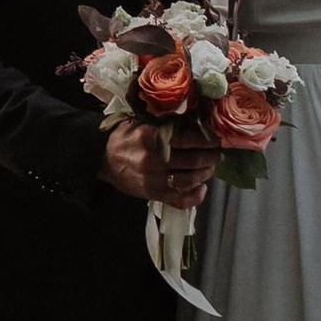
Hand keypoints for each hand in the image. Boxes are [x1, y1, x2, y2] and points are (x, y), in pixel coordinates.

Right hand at [100, 121, 215, 206]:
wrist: (102, 160)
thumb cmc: (125, 138)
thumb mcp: (141, 123)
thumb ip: (163, 122)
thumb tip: (194, 120)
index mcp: (152, 137)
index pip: (188, 138)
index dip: (206, 140)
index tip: (215, 139)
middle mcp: (154, 159)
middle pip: (193, 159)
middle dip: (211, 157)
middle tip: (217, 154)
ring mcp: (154, 178)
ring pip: (190, 179)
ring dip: (205, 174)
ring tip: (211, 168)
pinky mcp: (153, 193)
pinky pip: (179, 199)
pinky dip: (195, 197)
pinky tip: (202, 189)